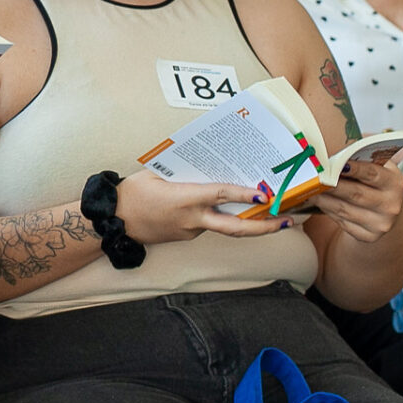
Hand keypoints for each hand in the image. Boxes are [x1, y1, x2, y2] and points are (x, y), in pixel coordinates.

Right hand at [115, 173, 288, 244]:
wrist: (114, 221)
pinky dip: (219, 218)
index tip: (266, 195)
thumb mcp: (157, 174)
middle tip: (288, 221)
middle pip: (236, 228)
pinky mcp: (186, 236)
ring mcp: (190, 231)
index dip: (245, 194)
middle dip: (265, 227)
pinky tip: (226, 210)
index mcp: (185, 200)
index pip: (221, 195)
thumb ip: (184, 173)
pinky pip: (207, 225)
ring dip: (247, 223)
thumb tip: (209, 165)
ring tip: (269, 216)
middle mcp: (192, 219)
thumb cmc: (132, 193)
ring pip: (224, 226)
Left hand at [314, 161, 402, 242]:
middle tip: (313, 178)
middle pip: (355, 194)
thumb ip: (360, 161)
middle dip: (331, 185)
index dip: (354, 168)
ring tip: (308, 189)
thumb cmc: (374, 182)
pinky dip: (326, 210)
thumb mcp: (376, 167)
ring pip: (344, 209)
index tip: (336, 164)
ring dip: (323, 199)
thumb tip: (332, 156)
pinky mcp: (369, 236)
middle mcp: (390, 205)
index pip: (372, 174)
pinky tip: (317, 202)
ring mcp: (381, 223)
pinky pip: (342, 221)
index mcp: (394, 183)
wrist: (385, 208)